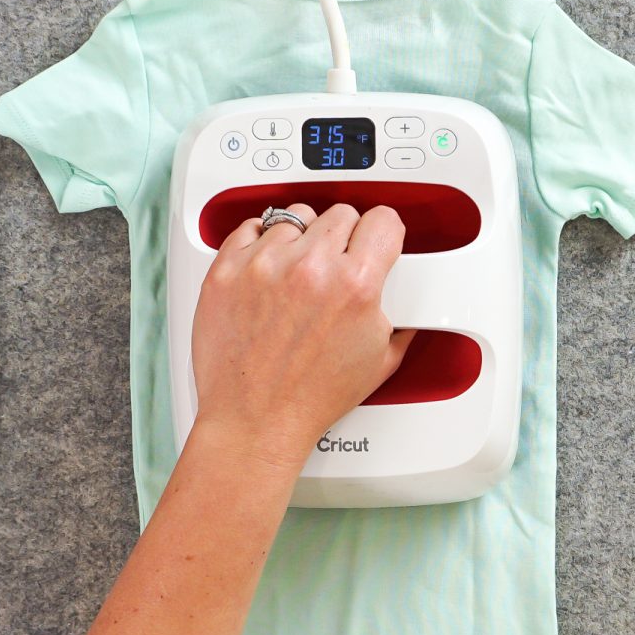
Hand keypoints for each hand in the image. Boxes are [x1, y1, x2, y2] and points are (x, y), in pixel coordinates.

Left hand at [189, 202, 415, 466]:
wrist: (256, 420)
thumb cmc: (311, 398)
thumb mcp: (380, 362)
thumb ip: (400, 320)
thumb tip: (407, 304)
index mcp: (355, 285)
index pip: (383, 220)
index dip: (383, 233)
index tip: (375, 240)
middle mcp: (310, 268)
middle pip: (340, 214)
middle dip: (343, 238)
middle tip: (336, 266)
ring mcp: (265, 266)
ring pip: (295, 217)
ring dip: (301, 240)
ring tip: (298, 274)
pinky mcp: (228, 270)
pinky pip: (251, 227)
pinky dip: (260, 242)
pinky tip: (268, 268)